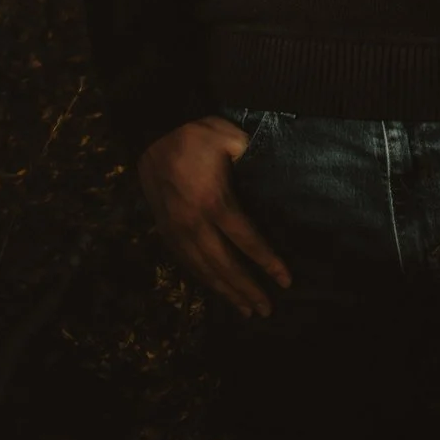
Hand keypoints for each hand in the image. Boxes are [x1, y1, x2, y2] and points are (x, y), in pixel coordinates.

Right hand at [137, 117, 291, 317]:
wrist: (154, 129)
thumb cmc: (198, 133)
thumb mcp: (232, 140)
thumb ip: (255, 162)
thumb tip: (279, 178)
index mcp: (214, 202)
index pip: (246, 241)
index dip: (267, 263)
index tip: (285, 281)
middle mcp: (193, 223)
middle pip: (224, 265)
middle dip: (247, 289)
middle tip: (266, 309)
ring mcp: (175, 229)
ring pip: (202, 270)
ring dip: (225, 292)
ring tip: (245, 310)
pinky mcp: (164, 229)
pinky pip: (185, 262)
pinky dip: (203, 279)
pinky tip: (216, 289)